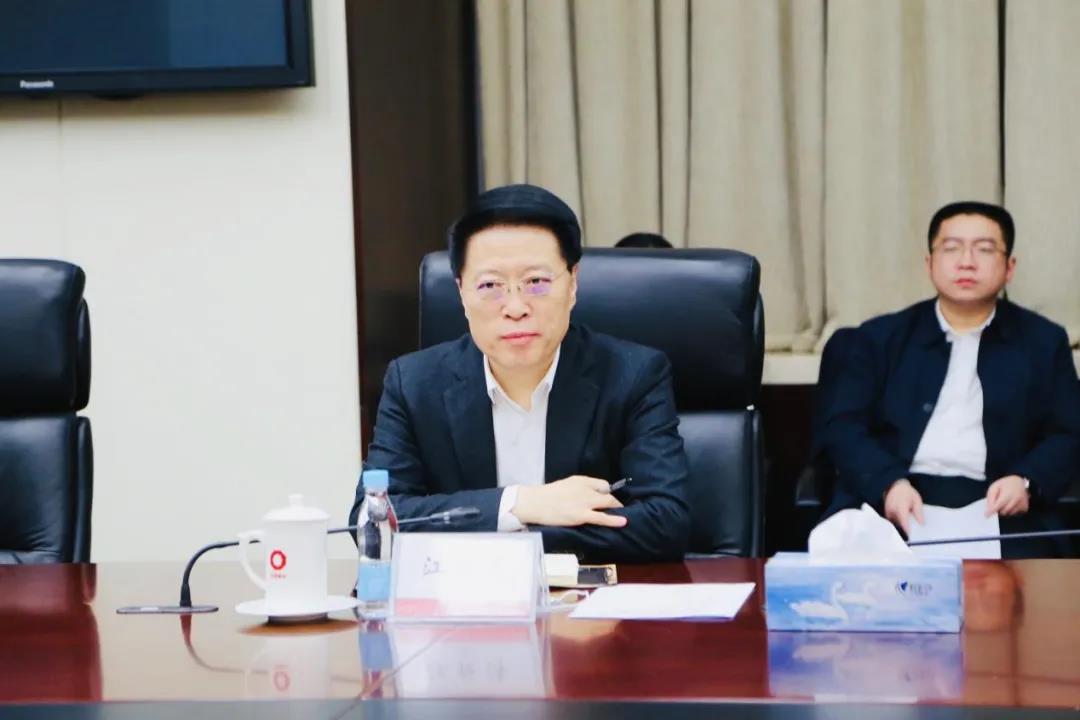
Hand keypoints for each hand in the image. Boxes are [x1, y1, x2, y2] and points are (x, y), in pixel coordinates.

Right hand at [511, 476, 626, 527]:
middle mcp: (585, 489)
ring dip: (617, 509)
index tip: (610, 499)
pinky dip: (614, 519)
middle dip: (616, 502)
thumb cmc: (547, 495)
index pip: (603, 484)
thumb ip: (580, 487)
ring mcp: (584, 503)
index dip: (608, 492)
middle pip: (608, 494)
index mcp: (581, 480)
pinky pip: (602, 518)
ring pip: (608, 504)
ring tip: (624, 515)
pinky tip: (623, 521)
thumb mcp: (566, 484)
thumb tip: (593, 494)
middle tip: (620, 510)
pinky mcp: (581, 516)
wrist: (535, 503)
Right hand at [884, 479, 923, 534]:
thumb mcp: (916, 500)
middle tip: (908, 539)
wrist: (895, 485)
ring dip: (898, 528)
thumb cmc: (907, 492)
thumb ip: (918, 512)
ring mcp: (887, 511)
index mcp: (901, 508)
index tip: (910, 538)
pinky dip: (895, 524)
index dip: (907, 531)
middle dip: (902, 532)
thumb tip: (921, 524)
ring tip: (904, 535)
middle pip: (897, 525)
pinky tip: (900, 527)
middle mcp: (892, 511)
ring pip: (893, 524)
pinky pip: (890, 521)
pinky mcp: (886, 512)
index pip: (903, 523)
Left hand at [986, 475, 1028, 516]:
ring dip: (1005, 510)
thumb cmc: (1005, 484)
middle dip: (998, 509)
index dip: (991, 511)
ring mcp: (1022, 504)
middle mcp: (1016, 499)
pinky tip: (1011, 503)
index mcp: (1008, 493)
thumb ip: (990, 498)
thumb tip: (988, 509)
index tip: (986, 515)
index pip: (998, 505)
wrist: (1019, 481)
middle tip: (997, 503)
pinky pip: (1014, 514)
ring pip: (1009, 513)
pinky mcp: (1025, 508)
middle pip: (1003, 511)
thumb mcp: (994, 487)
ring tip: (1005, 501)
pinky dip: (1011, 510)